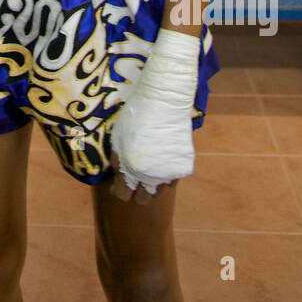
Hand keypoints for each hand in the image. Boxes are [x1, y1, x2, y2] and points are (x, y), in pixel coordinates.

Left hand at [107, 30, 199, 196]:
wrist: (164, 100)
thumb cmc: (136, 115)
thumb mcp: (118, 138)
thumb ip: (117, 161)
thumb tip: (117, 177)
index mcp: (130, 169)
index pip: (122, 195)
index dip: (118, 190)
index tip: (119, 183)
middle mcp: (150, 177)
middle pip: (143, 200)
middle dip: (136, 192)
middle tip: (135, 177)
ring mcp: (169, 174)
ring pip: (159, 191)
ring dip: (153, 184)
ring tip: (150, 165)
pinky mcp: (183, 168)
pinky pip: (172, 178)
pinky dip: (167, 173)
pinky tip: (162, 158)